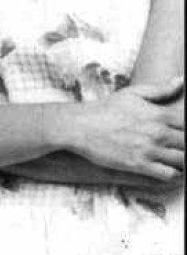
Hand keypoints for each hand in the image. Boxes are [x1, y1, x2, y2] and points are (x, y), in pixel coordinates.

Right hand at [70, 77, 185, 181]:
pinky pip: (168, 174)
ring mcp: (148, 150)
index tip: (181, 132)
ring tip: (176, 157)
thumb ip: (160, 89)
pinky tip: (167, 168)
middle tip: (178, 145)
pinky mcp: (138, 165)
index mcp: (159, 114)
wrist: (78, 126)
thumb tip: (181, 80)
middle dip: (185, 144)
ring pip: (183, 160)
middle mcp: (157, 132)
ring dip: (182, 160)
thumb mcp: (132, 94)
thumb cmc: (104, 109)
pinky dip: (173, 173)